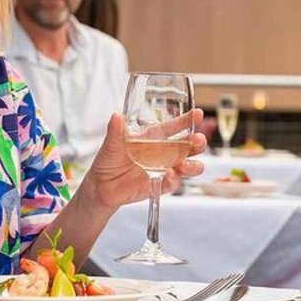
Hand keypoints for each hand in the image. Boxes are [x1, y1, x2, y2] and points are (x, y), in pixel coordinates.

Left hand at [84, 110, 206, 212]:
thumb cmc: (108, 161)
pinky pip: (174, 182)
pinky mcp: (161, 184)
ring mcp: (165, 168)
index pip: (175, 127)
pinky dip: (175, 179)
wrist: (102, 186)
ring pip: (189, 165)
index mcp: (154, 137)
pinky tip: (170, 176)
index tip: (198, 114)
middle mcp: (164, 152)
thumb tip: (116, 116)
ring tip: (184, 165)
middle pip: (189, 146)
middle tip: (197, 141)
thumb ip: (116, 131)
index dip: (188, 120)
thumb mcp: (111, 144)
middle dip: (197, 143)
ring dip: (192, 165)